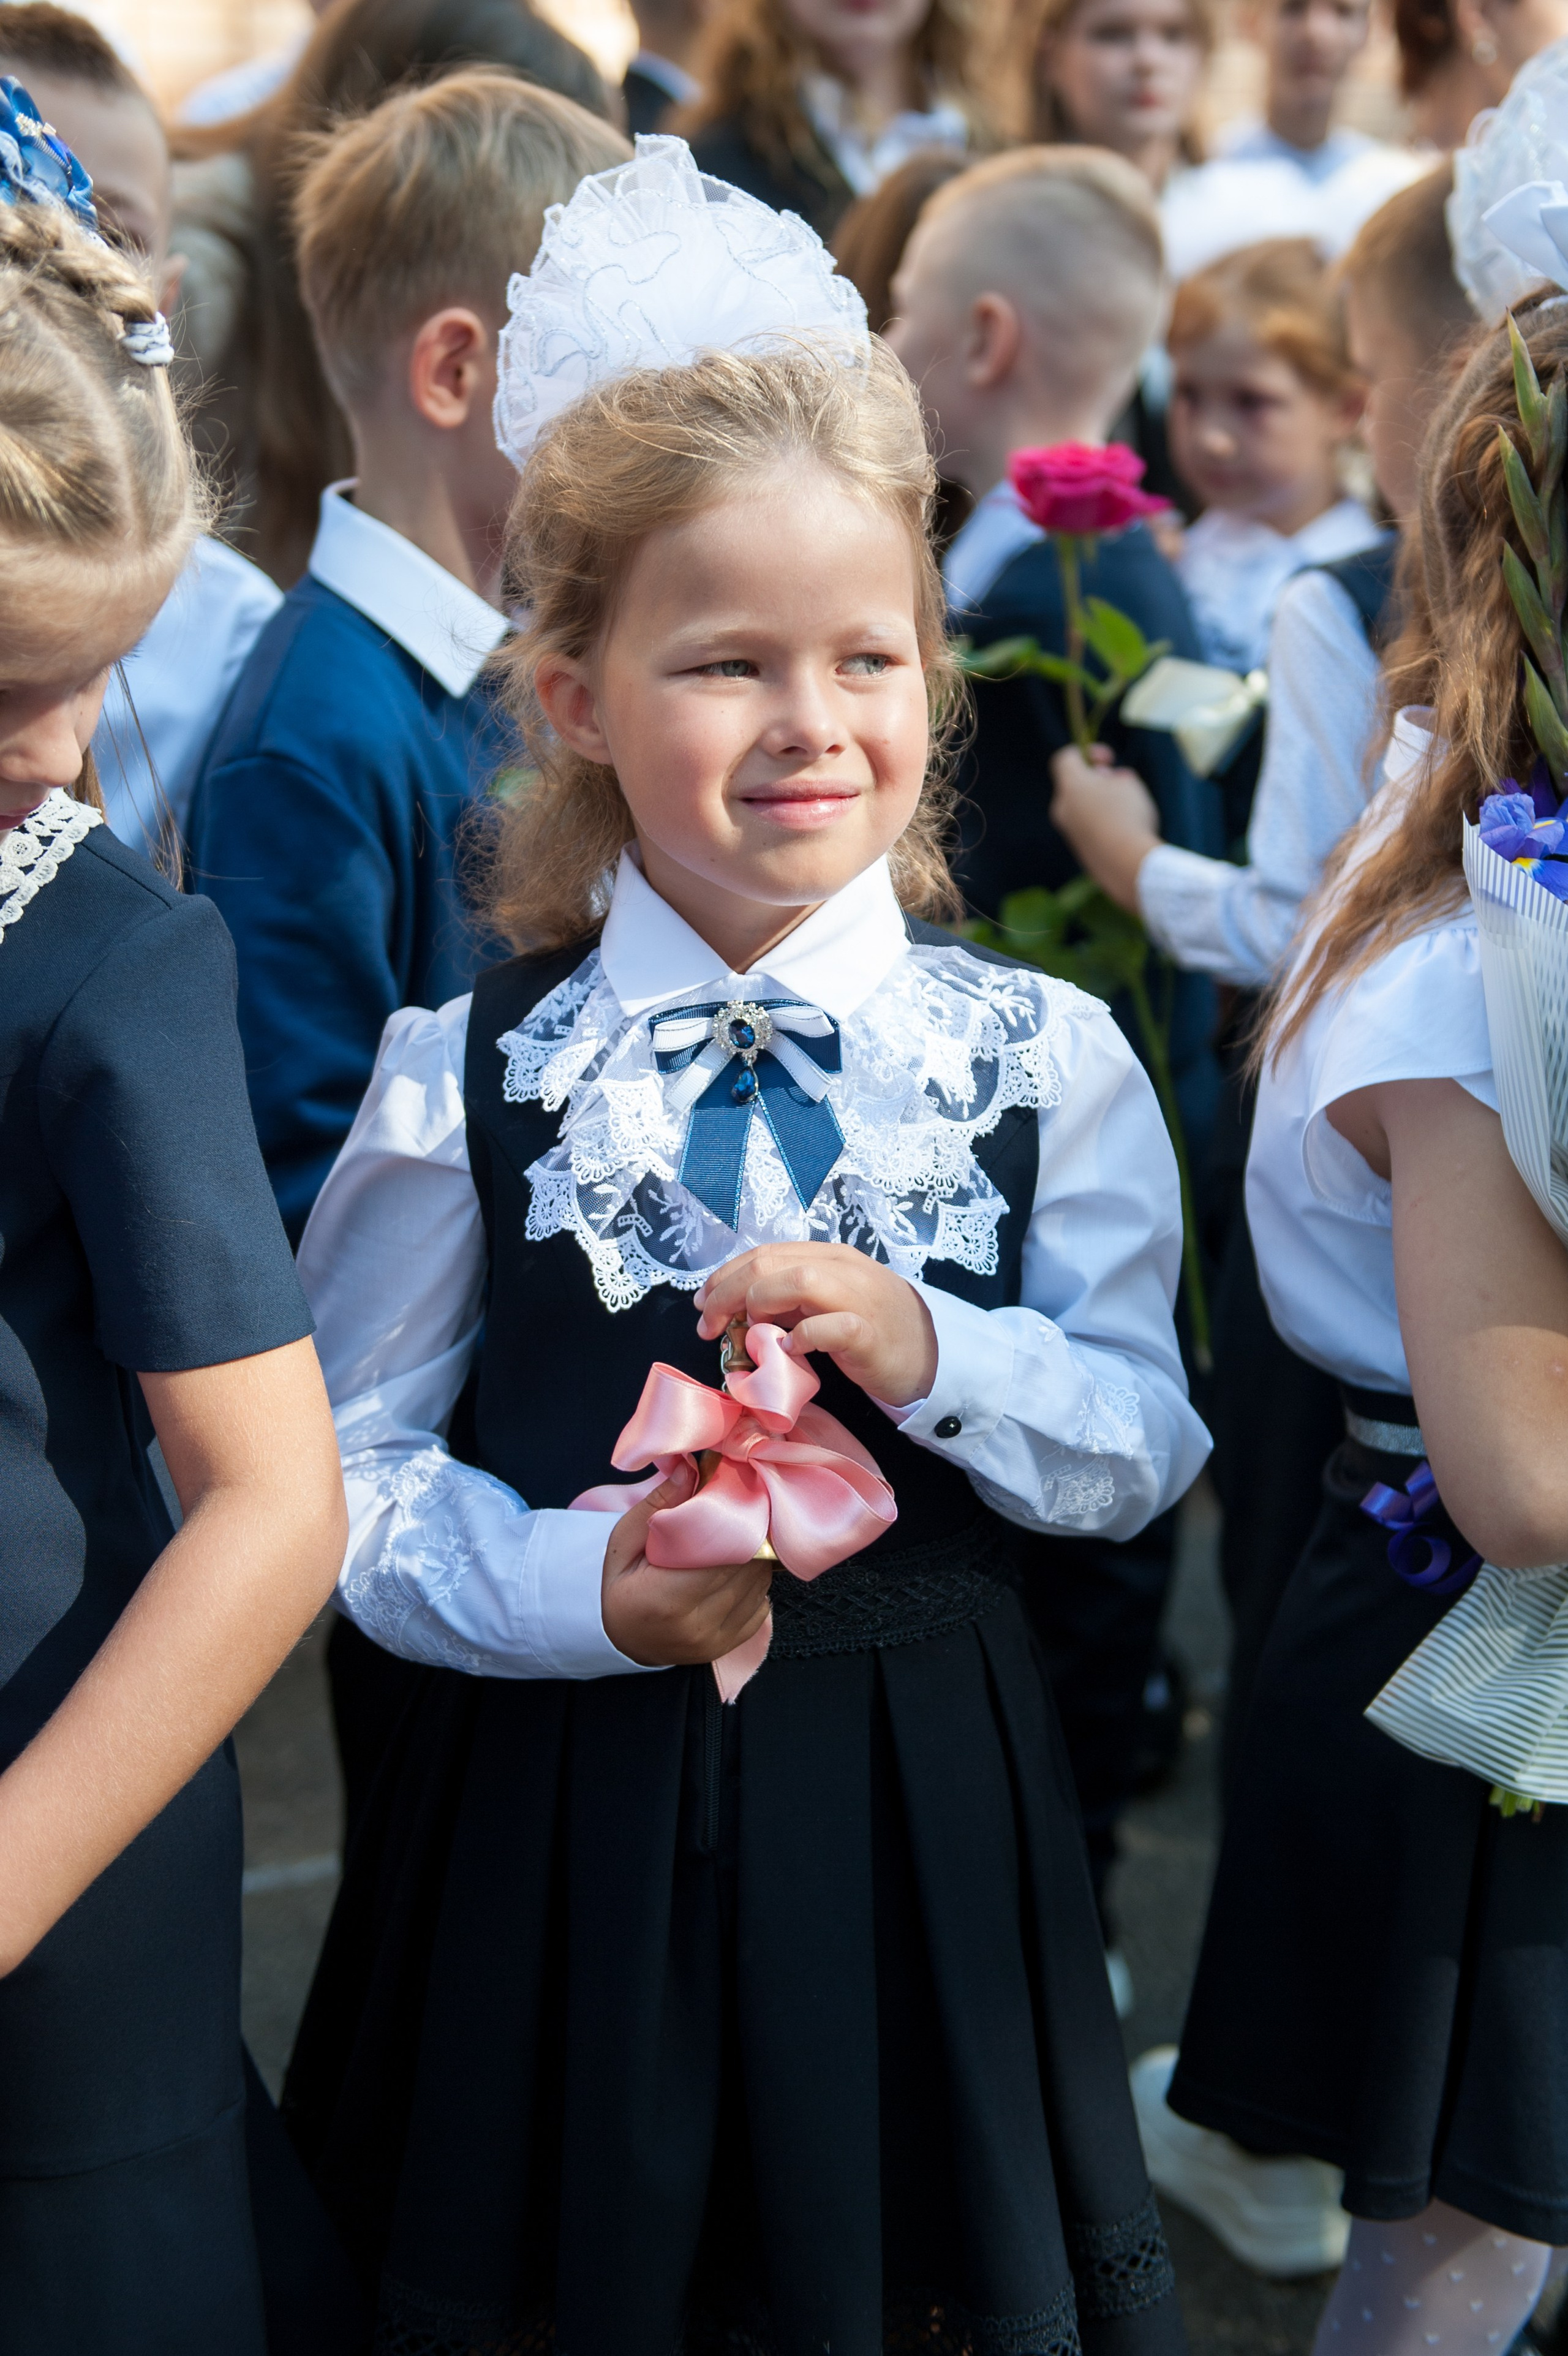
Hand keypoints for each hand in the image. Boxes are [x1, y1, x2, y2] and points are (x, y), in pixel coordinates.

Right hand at [601, 1467, 772, 1666]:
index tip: (738, 1500)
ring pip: (758, 1587)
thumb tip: (689, 1469)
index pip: (723, 1556)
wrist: (619, 1639)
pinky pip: (761, 1608)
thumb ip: (657, 1506)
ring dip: (756, 1560)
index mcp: (666, 1599)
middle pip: (746, 1570)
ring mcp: (714, 1641)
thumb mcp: (624, 1542)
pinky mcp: (727, 1646)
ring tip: (740, 1540)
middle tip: (745, 1512)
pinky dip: (755, 1587)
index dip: (737, 1525)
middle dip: (751, 1537)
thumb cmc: (619, 1587)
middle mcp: (696, 1625)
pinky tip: (737, 1573)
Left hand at [694, 1242, 937, 1406]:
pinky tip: (790, 1352)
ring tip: (746, 1334)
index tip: (703, 1303)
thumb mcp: (827, 1303)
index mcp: (828, 1257)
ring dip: (758, 1306)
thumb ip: (790, 1299)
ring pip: (797, 1280)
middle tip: (708, 1325)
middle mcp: (841, 1268)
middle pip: (769, 1263)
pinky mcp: (869, 1334)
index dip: (725, 1276)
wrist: (930, 1355)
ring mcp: (858, 1298)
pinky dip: (802, 1337)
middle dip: (727, 1292)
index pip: (764, 1253)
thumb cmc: (873, 1330)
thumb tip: (739, 1308)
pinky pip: (830, 1326)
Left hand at [1049, 743, 1161, 913]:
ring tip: (1129, 811)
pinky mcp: (1080, 852)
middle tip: (1120, 784)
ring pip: (1083, 808)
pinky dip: (1104, 826)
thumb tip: (1110, 783)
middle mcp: (1062, 808)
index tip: (1108, 759)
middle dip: (1098, 779)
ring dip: (1102, 803)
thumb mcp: (1130, 783)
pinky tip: (1126, 833)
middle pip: (1075, 784)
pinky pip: (1090, 830)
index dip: (1086, 751)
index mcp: (1070, 786)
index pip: (1065, 759)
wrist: (1126, 865)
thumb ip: (1116, 777)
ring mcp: (1069, 832)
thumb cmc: (1129, 816)